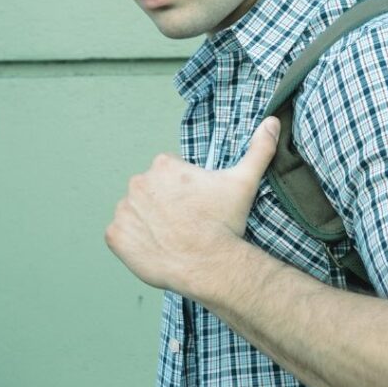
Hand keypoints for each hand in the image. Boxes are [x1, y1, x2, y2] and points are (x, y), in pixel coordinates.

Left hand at [104, 116, 280, 295]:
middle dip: (164, 206)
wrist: (210, 265)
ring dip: (147, 223)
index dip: (184, 192)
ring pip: (135, 213)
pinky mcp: (115, 236)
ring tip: (171, 239)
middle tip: (185, 225)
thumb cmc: (225, 224)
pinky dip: (133, 243)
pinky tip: (155, 250)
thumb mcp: (244, 183)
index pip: (169, 174)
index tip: (196, 207)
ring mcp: (124, 210)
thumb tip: (272, 122)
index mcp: (163, 166)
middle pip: (150, 193)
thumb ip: (258, 150)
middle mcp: (138, 183)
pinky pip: (120, 237)